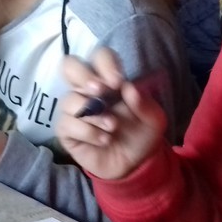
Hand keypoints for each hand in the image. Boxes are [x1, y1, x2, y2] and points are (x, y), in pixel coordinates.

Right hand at [55, 47, 166, 179]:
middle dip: (84, 75)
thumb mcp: (154, 119)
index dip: (105, 64)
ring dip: (93, 114)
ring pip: (68, 100)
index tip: (118, 82)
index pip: (99, 56)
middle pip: (69, 66)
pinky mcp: (67, 131)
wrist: (135, 164)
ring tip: (112, 126)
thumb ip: (144, 103)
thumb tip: (128, 88)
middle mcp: (87, 91)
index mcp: (108, 80)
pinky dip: (88, 132)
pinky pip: (67, 124)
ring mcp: (74, 110)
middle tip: (101, 91)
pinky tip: (104, 140)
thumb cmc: (142, 135)